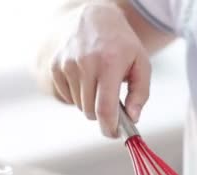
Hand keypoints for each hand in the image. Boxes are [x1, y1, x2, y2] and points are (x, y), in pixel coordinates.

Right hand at [49, 3, 150, 136]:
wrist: (94, 19)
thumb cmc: (121, 44)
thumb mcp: (141, 63)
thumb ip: (140, 93)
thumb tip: (133, 118)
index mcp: (109, 63)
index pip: (104, 108)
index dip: (109, 127)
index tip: (114, 133)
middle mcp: (85, 63)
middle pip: (90, 111)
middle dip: (102, 113)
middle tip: (111, 102)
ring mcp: (67, 65)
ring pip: (78, 105)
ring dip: (89, 102)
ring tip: (98, 82)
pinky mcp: (55, 67)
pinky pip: (67, 96)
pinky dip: (77, 95)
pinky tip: (86, 78)